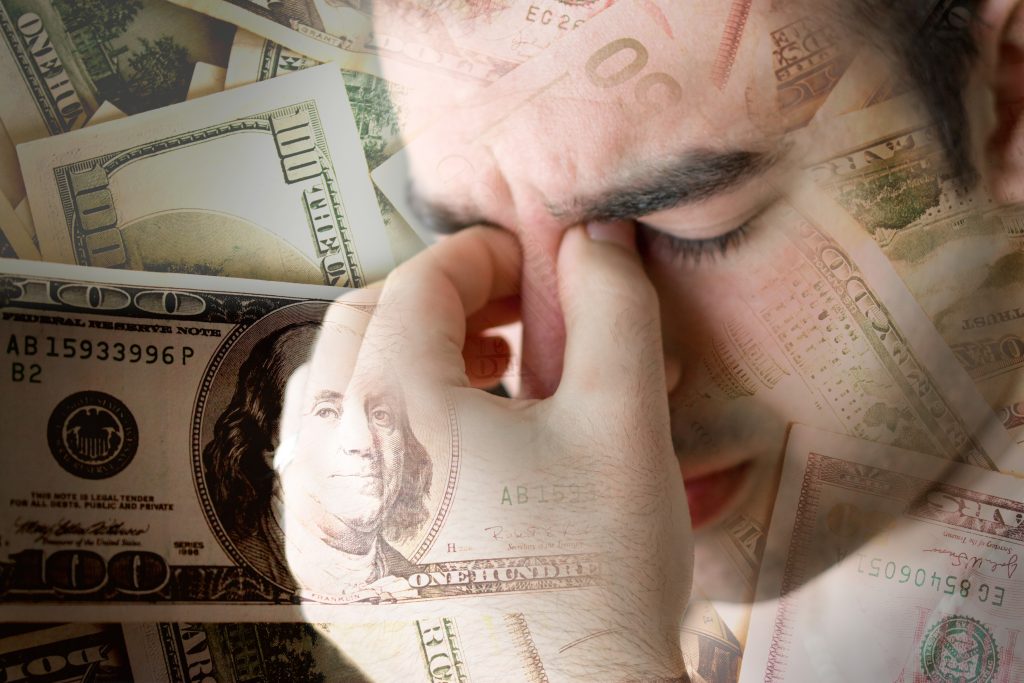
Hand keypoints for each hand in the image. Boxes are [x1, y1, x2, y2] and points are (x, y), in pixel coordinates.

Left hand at [279, 225, 691, 679]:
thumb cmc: (601, 574)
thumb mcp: (624, 420)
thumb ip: (612, 307)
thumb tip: (594, 237)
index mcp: (390, 411)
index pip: (416, 287)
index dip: (478, 257)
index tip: (528, 264)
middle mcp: (326, 464)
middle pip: (359, 328)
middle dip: (434, 303)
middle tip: (507, 318)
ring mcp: (315, 528)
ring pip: (331, 394)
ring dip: (400, 361)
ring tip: (483, 377)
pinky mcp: (327, 579)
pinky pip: (327, 467)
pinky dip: (378, 430)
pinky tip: (447, 455)